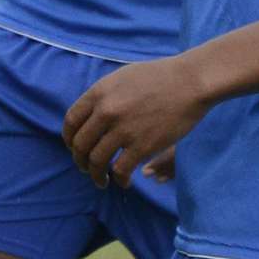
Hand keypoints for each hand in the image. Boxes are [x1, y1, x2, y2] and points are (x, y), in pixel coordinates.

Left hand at [61, 55, 210, 189]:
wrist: (189, 82)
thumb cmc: (159, 77)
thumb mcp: (121, 78)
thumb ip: (104, 95)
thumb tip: (92, 115)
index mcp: (99, 92)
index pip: (71, 121)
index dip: (68, 138)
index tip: (73, 147)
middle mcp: (106, 111)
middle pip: (80, 144)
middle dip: (80, 160)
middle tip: (85, 168)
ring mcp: (123, 129)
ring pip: (96, 161)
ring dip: (96, 175)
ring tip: (101, 181)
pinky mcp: (142, 146)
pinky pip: (121, 170)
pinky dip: (119, 180)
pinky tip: (123, 182)